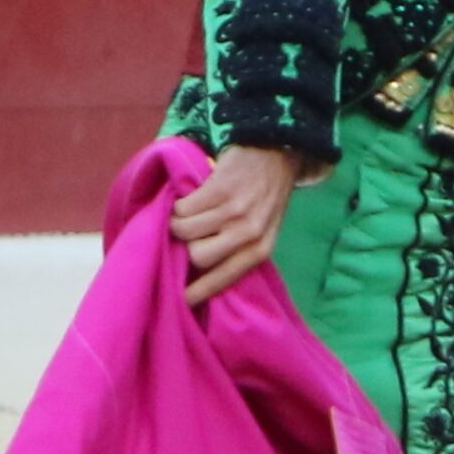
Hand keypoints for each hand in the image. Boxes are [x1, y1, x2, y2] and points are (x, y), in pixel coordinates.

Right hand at [171, 145, 302, 305]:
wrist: (275, 153)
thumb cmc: (265, 196)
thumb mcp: (264, 229)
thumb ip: (240, 250)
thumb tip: (204, 273)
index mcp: (260, 249)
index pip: (224, 278)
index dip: (200, 291)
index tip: (183, 301)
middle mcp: (249, 234)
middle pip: (198, 257)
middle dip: (186, 248)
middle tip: (188, 236)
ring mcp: (234, 211)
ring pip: (185, 231)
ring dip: (178, 223)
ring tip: (187, 214)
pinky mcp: (219, 190)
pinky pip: (183, 208)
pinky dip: (179, 205)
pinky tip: (190, 199)